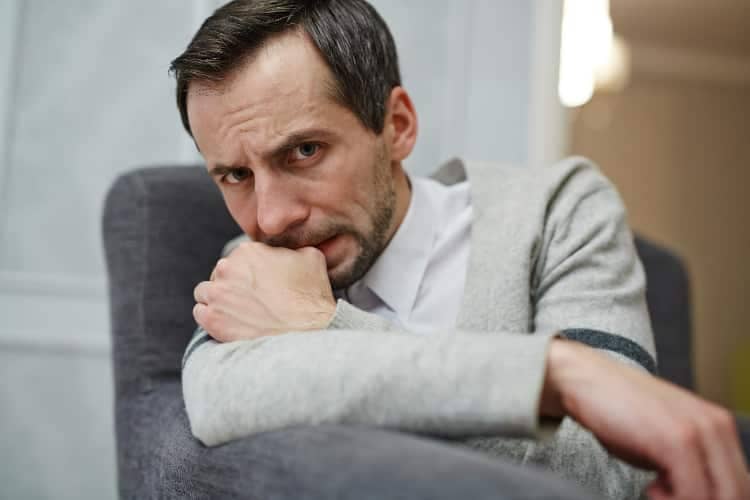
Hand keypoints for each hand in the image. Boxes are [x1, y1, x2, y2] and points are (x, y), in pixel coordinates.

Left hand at [193, 241, 335, 341]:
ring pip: (205, 292)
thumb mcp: (311, 258)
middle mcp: (227, 268)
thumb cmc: (311, 296)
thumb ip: (294, 248)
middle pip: (220, 273)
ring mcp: (217, 294)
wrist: (306, 333)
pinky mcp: (211, 318)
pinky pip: (200, 313)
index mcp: (248, 251)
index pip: (239, 257)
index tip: (257, 283)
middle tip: (249, 300)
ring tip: (235, 312)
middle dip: (231, 285)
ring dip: (217, 300)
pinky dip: (211, 317)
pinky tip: (227, 323)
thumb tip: (292, 250)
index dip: (248, 271)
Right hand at [542, 339, 748, 499]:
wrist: (586, 380)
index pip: (742, 484)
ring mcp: (698, 432)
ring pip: (719, 497)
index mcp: (721, 426)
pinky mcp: (676, 441)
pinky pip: (692, 494)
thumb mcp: (669, 437)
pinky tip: (650, 488)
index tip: (679, 494)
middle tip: (665, 494)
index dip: (716, 498)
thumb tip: (705, 494)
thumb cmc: (621, 411)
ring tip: (657, 492)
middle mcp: (717, 426)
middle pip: (736, 493)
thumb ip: (695, 462)